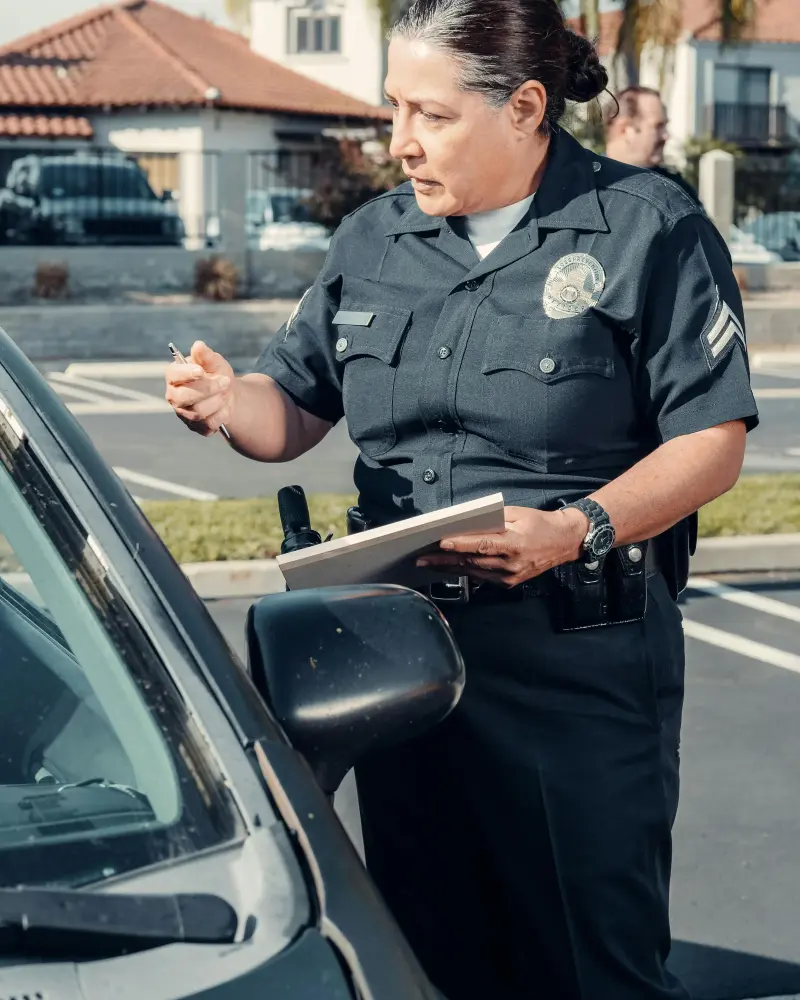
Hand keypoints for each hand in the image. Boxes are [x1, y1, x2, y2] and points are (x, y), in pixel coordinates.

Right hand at [165, 341, 234, 436]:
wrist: (228, 394)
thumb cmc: (216, 374)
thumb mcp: (214, 362)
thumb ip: (206, 355)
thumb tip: (198, 345)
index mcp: (174, 376)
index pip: (173, 375)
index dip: (185, 373)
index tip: (200, 371)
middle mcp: (174, 396)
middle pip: (184, 397)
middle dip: (208, 389)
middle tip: (225, 382)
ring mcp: (184, 413)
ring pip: (197, 412)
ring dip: (217, 401)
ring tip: (225, 394)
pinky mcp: (196, 427)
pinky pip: (208, 425)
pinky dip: (221, 415)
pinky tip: (226, 407)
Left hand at [417, 506, 588, 586]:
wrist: (564, 543)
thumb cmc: (539, 524)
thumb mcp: (517, 514)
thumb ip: (492, 521)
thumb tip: (466, 524)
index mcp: (515, 544)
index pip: (482, 545)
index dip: (460, 545)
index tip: (440, 542)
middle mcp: (511, 564)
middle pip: (471, 562)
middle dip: (444, 559)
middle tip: (421, 558)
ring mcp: (509, 577)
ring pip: (473, 572)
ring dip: (448, 568)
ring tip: (427, 563)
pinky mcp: (508, 583)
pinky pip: (481, 577)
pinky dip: (463, 571)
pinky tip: (447, 567)